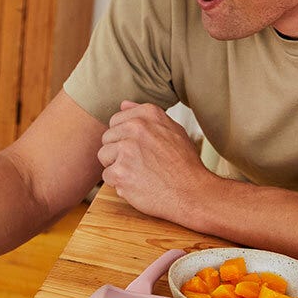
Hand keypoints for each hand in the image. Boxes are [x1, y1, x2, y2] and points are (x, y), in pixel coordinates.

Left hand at [98, 101, 211, 222]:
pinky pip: (107, 176)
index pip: (115, 121)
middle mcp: (136, 127)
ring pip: (104, 156)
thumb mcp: (173, 131)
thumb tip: (123, 104)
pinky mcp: (120, 171)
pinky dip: (119, 184)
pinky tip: (138, 185)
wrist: (192, 193)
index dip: (124, 138)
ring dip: (117, 167)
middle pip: (107, 138)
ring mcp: (126, 149)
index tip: (141, 149)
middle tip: (142, 164)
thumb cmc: (184, 164)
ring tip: (139, 173)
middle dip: (118, 152)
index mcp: (148, 114)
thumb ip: (146, 116)